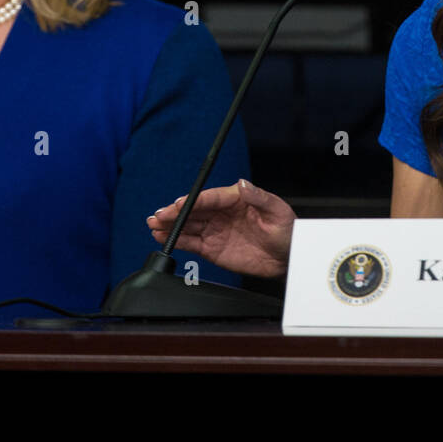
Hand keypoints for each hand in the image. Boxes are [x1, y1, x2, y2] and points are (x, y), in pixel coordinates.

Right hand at [147, 179, 295, 278]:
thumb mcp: (277, 210)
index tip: (179, 204)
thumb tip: (242, 184)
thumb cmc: (286, 229)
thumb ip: (258, 197)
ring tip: (154, 225)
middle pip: (194, 211)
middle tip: (158, 215)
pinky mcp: (213, 248)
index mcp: (235, 198)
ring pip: (189, 226)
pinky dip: (178, 241)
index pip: (210, 197)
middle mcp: (222, 213)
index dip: (194, 201)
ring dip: (171, 226)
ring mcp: (216, 230)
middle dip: (174, 213)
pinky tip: (163, 237)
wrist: (288, 257)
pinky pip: (192, 243)